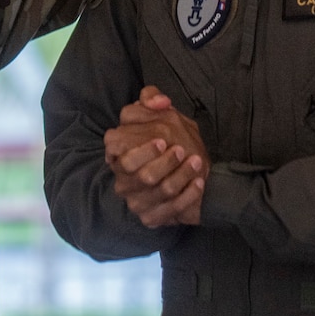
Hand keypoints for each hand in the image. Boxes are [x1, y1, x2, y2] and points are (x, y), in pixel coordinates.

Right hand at [104, 86, 207, 226]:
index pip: (116, 150)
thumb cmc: (172, 139)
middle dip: (164, 163)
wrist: (192, 170)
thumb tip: (159, 102)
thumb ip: (152, 98)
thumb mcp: (162, 113)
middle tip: (181, 150)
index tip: (163, 140)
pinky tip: (199, 182)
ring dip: (181, 175)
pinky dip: (187, 195)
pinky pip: (170, 210)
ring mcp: (136, 201)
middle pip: (141, 175)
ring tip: (197, 162)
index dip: (141, 148)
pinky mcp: (151, 217)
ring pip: (160, 191)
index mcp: (118, 154)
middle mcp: (123, 179)